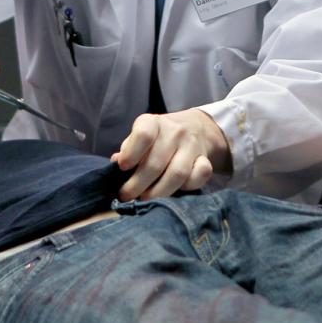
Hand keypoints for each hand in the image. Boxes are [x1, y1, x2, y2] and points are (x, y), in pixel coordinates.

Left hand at [112, 109, 231, 200]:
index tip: (122, 168)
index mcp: (152, 123)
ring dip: (158, 192)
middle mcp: (174, 131)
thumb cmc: (158, 139)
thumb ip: (128, 150)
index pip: (143, 135)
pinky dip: (187, 188)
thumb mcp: (140, 137)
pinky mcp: (206, 159)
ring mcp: (191, 145)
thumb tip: (115, 163)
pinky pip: (200, 176)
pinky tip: (174, 192)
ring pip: (177, 174)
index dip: (131, 153)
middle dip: (137, 185)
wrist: (195, 128)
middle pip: (156, 163)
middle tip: (127, 196)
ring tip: (145, 199)